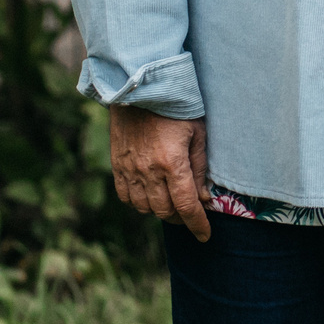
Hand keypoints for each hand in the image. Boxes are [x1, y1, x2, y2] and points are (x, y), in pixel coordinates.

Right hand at [109, 104, 211, 241]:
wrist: (141, 88)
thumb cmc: (176, 107)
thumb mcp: (198, 133)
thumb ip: (200, 168)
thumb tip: (202, 199)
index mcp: (171, 163)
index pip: (186, 206)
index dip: (197, 225)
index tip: (205, 235)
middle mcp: (148, 171)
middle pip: (164, 211)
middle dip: (181, 219)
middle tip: (192, 215)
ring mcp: (129, 169)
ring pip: (144, 207)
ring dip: (160, 211)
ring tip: (173, 205)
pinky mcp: (117, 165)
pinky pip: (126, 196)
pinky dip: (139, 202)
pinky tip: (150, 196)